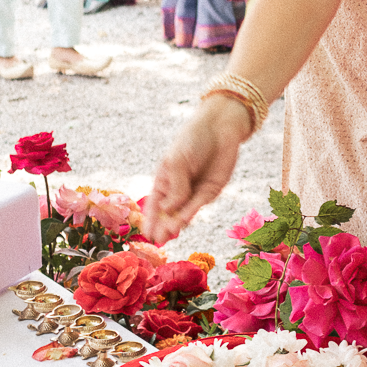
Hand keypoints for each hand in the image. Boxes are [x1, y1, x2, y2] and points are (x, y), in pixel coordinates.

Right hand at [142, 98, 251, 243]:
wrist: (220, 128)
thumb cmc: (193, 140)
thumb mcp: (177, 160)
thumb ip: (175, 186)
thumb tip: (170, 209)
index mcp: (164, 180)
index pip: (155, 204)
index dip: (150, 219)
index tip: (146, 233)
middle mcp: (178, 189)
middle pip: (168, 213)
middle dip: (162, 225)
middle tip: (158, 238)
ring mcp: (194, 192)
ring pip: (182, 212)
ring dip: (175, 224)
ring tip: (168, 234)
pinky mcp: (211, 191)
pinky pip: (198, 205)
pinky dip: (189, 214)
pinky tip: (182, 221)